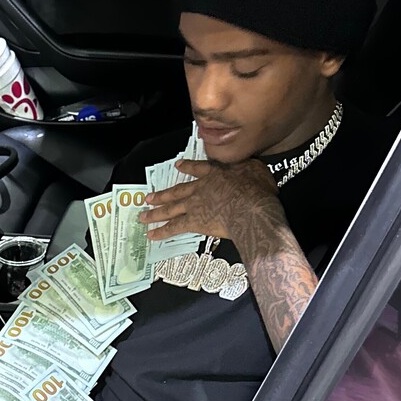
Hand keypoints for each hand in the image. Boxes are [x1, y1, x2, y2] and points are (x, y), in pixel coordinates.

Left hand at [140, 158, 284, 251]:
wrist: (250, 208)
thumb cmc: (257, 190)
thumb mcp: (256, 170)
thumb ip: (249, 168)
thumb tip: (250, 167)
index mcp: (216, 173)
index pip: (199, 169)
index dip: (188, 167)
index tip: (178, 166)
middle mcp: (201, 188)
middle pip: (177, 190)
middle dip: (162, 194)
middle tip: (149, 197)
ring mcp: (194, 204)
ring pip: (171, 208)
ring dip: (156, 212)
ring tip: (143, 215)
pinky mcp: (193, 221)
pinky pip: (174, 227)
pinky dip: (161, 231)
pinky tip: (151, 234)